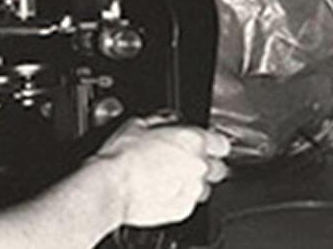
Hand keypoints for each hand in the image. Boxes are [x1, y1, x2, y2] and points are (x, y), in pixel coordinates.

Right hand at [93, 117, 229, 227]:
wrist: (111, 186)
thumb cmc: (122, 156)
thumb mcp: (137, 125)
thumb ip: (160, 122)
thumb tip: (164, 121)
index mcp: (192, 141)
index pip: (221, 143)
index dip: (211, 143)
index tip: (203, 143)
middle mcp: (198, 166)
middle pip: (218, 167)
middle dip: (204, 164)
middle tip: (183, 161)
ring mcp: (192, 191)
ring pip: (204, 187)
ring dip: (192, 182)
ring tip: (169, 178)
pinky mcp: (183, 210)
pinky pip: (189, 202)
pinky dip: (179, 197)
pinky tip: (160, 191)